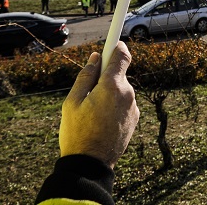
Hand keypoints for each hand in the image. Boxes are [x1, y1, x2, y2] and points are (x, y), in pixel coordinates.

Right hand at [59, 41, 139, 167]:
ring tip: (92, 113)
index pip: (121, 54)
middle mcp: (128, 93)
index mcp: (112, 85)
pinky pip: (123, 104)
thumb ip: (85, 76)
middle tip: (87, 93)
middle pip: (118, 74)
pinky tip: (101, 122)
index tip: (112, 41)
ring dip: (109, 94)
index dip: (116, 46)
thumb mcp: (72, 102)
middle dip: (105, 77)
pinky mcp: (135, 119)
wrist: (90, 165)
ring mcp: (133, 107)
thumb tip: (95, 58)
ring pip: (120, 90)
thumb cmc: (77, 132)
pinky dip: (114, 106)